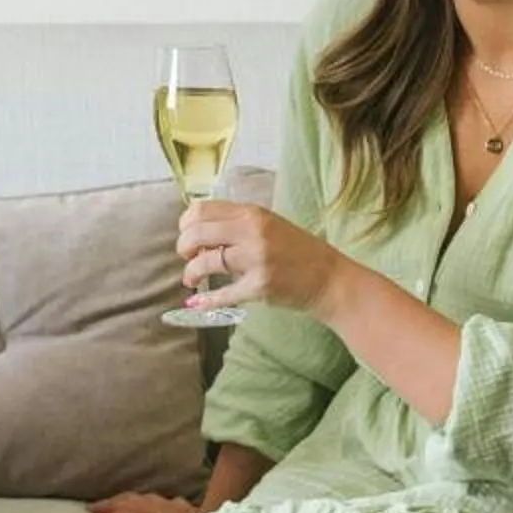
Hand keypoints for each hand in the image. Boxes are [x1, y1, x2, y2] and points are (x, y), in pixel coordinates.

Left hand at [177, 200, 342, 315]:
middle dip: (183, 247)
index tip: (188, 235)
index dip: (186, 224)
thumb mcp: (268, 226)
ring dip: (191, 273)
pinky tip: (196, 303)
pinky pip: (223, 293)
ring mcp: (256, 260)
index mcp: (252, 213)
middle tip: (187, 256)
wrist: (329, 278)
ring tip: (191, 278)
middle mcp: (253, 232)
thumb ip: (236, 226)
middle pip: (197, 233)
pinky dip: (205, 300)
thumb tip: (197, 235)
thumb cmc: (297, 251)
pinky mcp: (260, 286)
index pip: (201, 210)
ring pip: (206, 262)